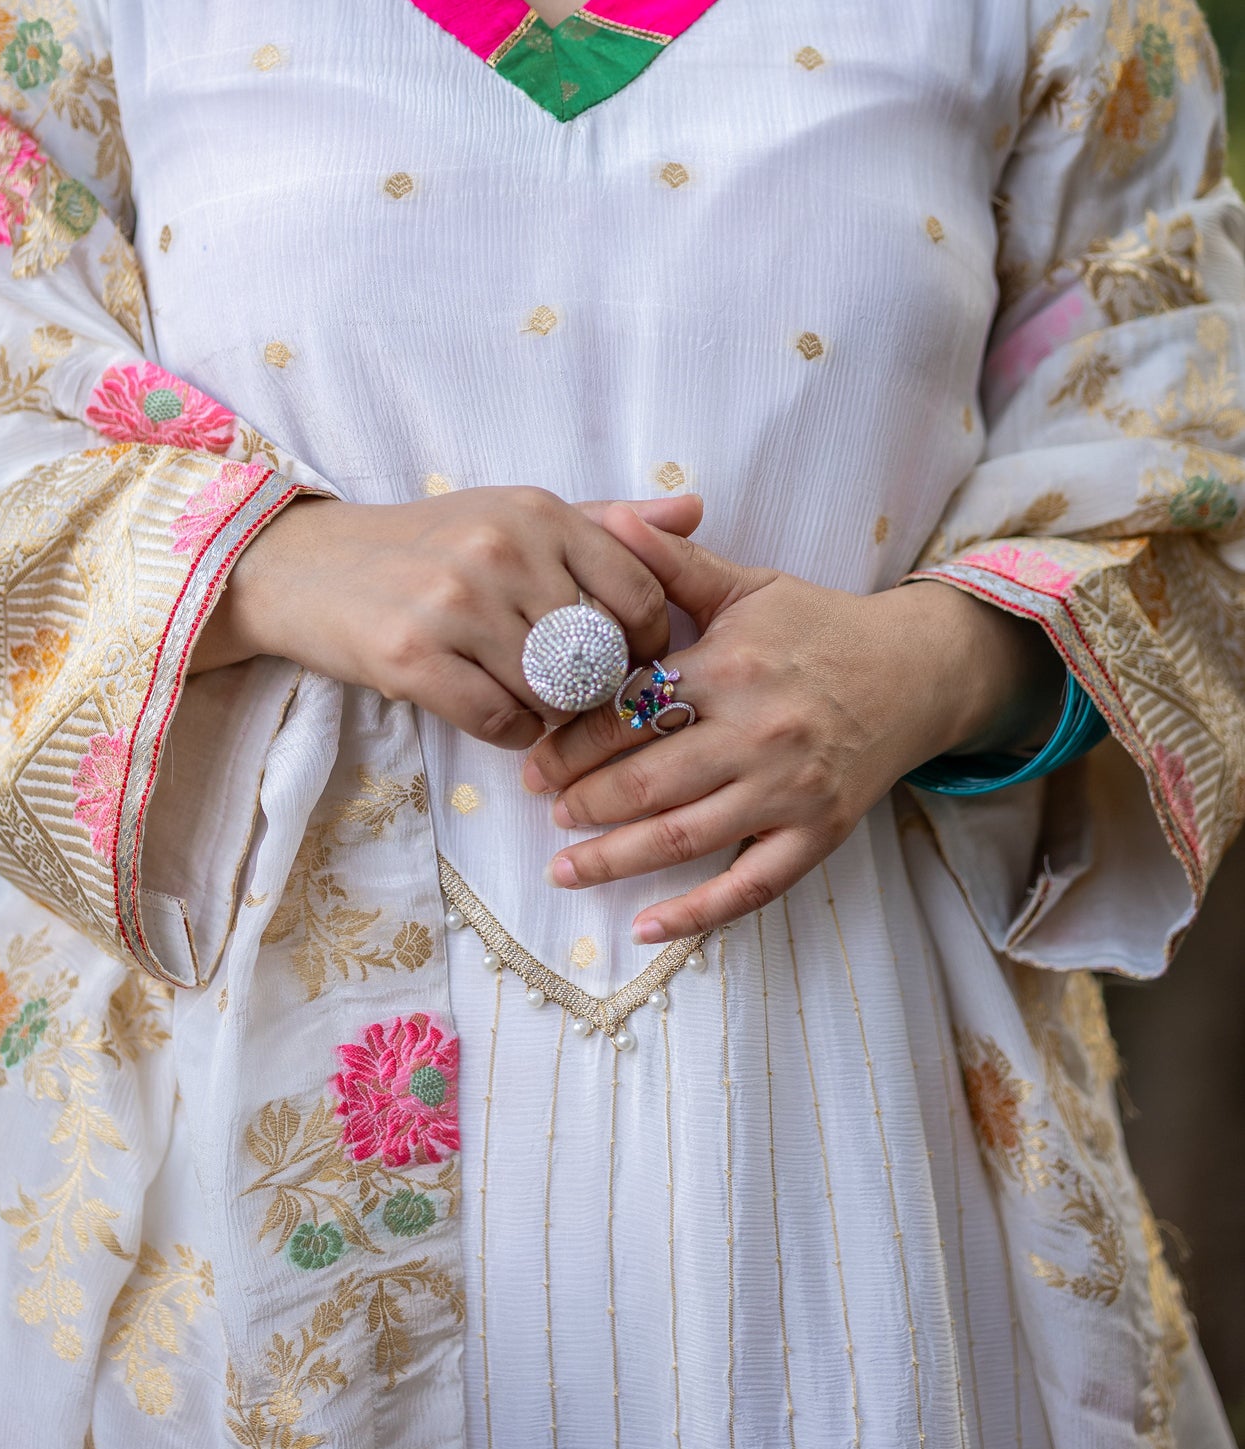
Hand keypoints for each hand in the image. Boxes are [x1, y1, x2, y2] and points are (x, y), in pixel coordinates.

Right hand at [190, 486, 703, 748]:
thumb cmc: (428, 543)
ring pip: (553, 693)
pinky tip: (495, 711)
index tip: (627, 658)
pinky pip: (500, 721)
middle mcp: (500, 550)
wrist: (307, 567)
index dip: (647, 642)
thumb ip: (609, 520)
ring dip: (553, 712)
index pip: (638, 592)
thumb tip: (696, 509)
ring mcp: (454, 604)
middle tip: (574, 688)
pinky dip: (511, 730)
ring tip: (530, 697)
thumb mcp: (517, 514)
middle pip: (597, 653)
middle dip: (596, 685)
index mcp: (537, 512)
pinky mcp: (412, 657)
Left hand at [522, 507, 1062, 938]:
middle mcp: (757, 733)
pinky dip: (695, 914)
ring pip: (683, 836)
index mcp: (731, 669)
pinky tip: (644, 928)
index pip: (630, 711)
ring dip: (614, 858)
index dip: (571, 738)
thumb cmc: (819, 627)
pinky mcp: (817, 835)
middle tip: (541, 805)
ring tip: (563, 867)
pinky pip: (749, 887)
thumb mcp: (748, 585)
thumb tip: (610, 520)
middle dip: (581, 798)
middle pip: (646, 779)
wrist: (916, 671)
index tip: (532, 753)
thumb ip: (673, 564)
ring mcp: (789, 791)